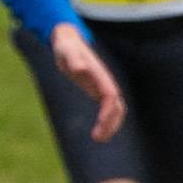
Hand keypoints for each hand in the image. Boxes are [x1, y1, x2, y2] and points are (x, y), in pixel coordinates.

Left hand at [50, 24, 126, 141]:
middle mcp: (105, 82)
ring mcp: (104, 87)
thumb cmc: (65, 47)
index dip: (108, 111)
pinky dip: (107, 122)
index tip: (101, 124)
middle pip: (117, 106)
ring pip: (116, 110)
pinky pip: (109, 109)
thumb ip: (73, 58)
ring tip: (99, 139)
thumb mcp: (66, 52)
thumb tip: (81, 68)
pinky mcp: (99, 91)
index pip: (110, 96)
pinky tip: (99, 133)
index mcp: (100, 74)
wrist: (69, 43)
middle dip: (111, 123)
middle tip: (98, 138)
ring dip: (111, 125)